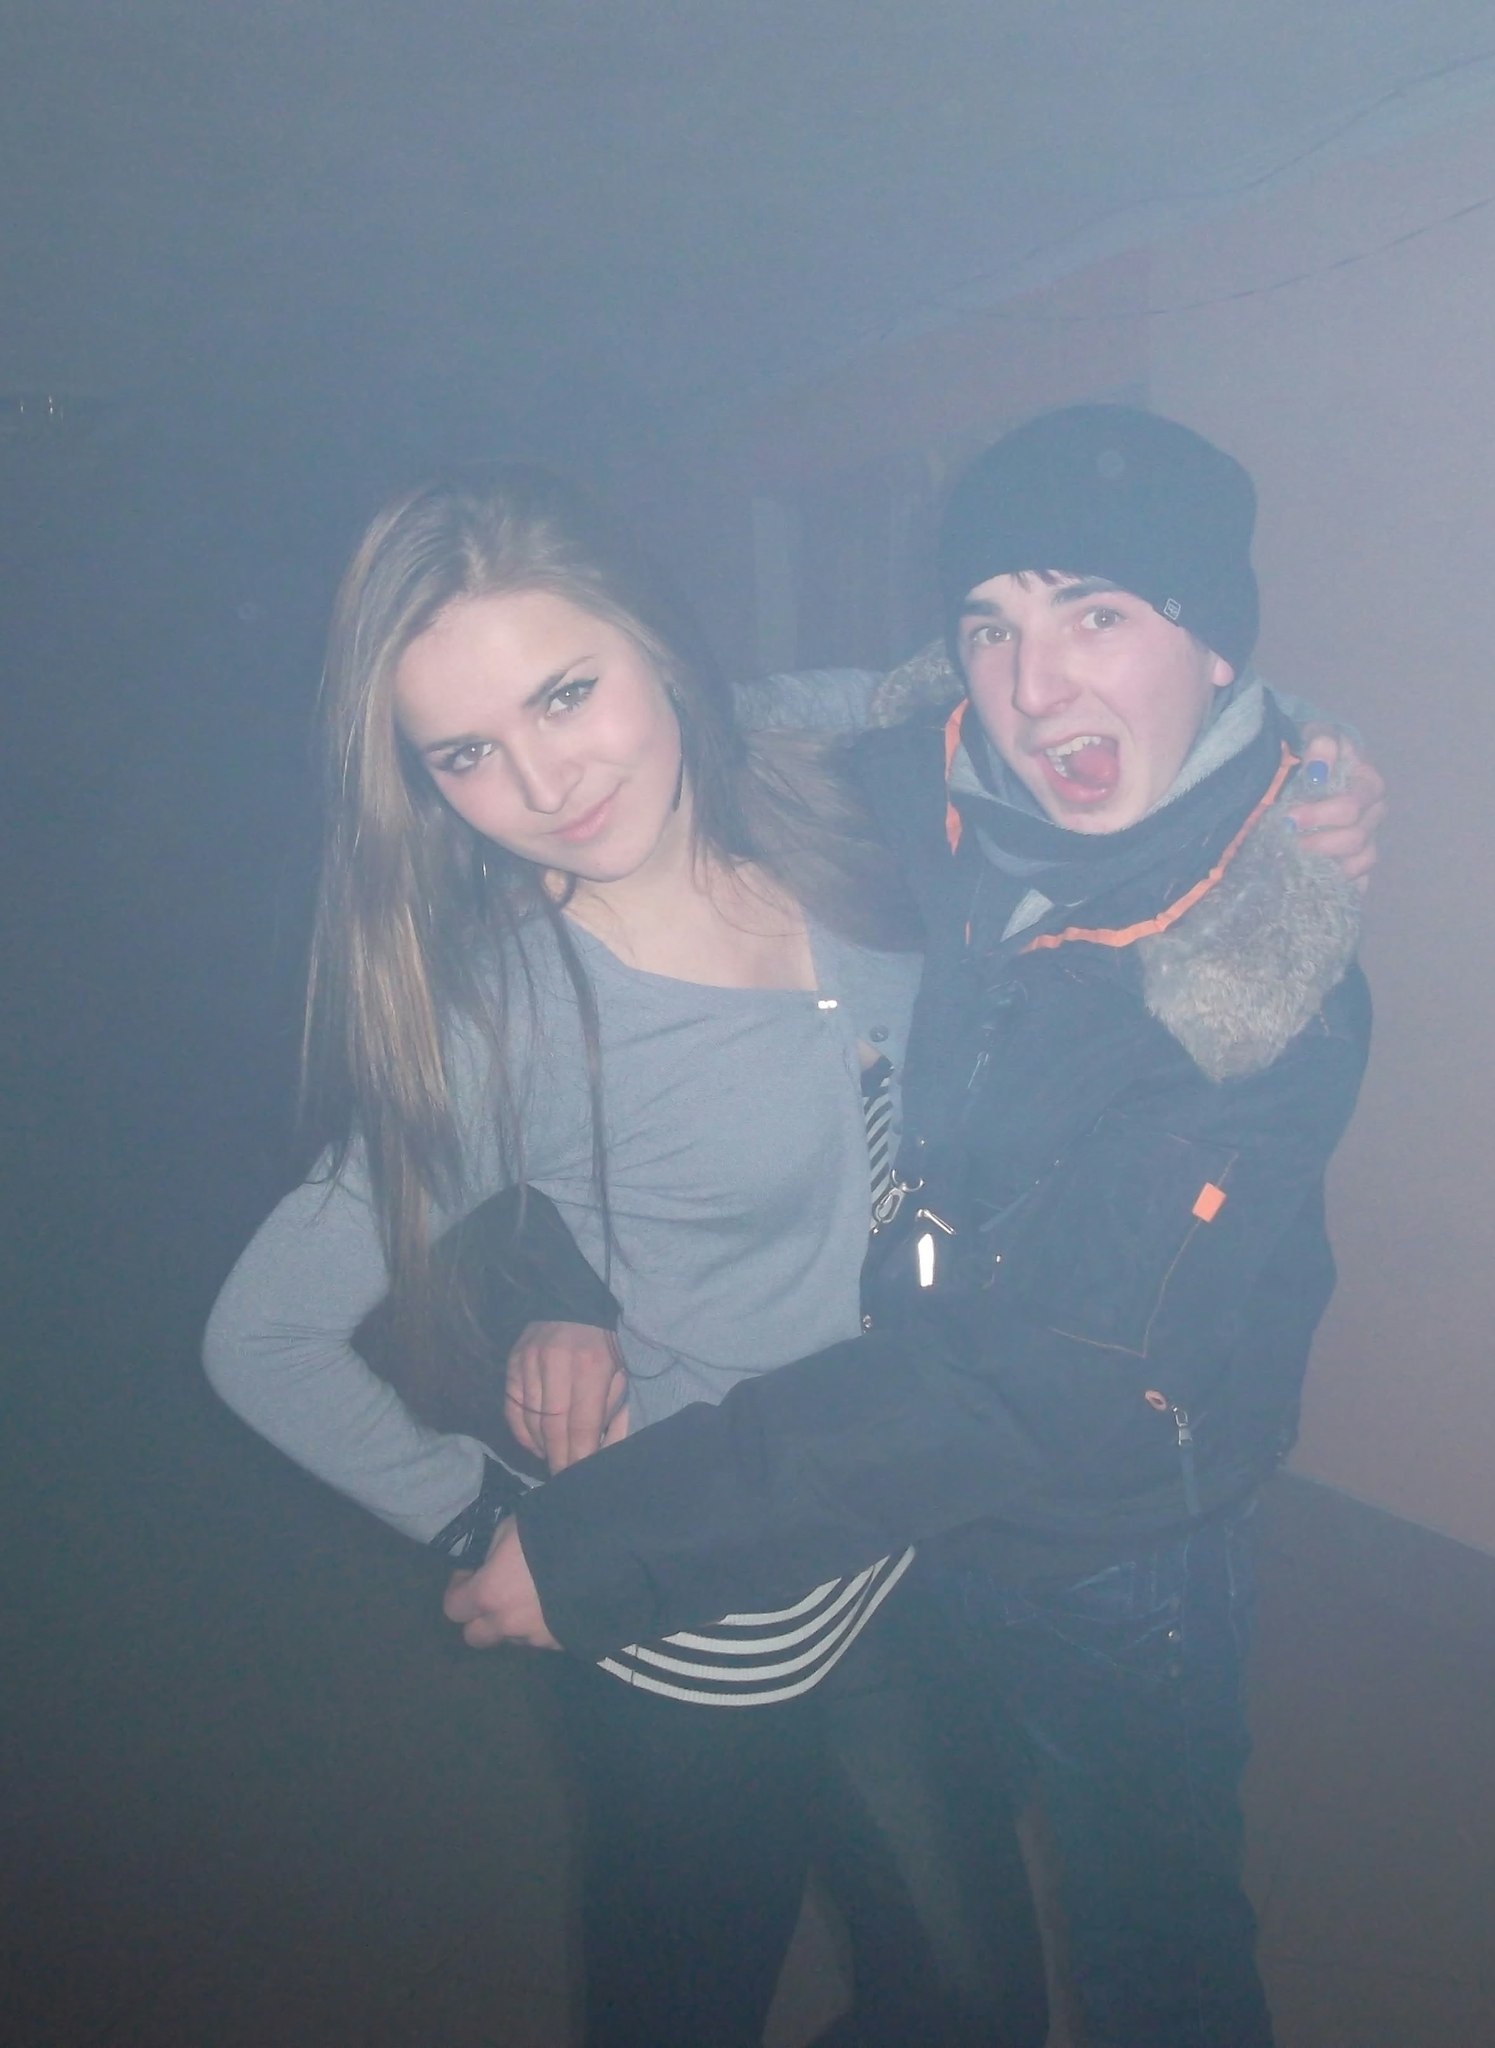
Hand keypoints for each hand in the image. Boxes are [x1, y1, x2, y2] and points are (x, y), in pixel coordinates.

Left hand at [444, 1518, 558, 1649]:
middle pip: (475, 1636)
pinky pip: (543, 1638)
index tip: (471, 1573)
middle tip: (497, 1593)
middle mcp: (507, 1624)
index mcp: (488, 1595)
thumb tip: (490, 1562)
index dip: (458, 1589)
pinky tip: (562, 1601)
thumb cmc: (554, 1533)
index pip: (452, 1608)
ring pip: (512, 1638)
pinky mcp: (565, 1644)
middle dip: (480, 1617)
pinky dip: (545, 1624)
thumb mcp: (513, 1527)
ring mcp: (537, 1639)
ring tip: (537, 1595)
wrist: (611, 1555)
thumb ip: (493, 1550)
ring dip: (514, 1622)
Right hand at [505, 1320, 628, 1473]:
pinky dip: (523, 1432)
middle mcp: (557, 1364)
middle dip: (559, 1458)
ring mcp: (529, 1363)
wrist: (571, 1304)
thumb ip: (612, 1416)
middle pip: (553, 1427)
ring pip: (531, 1421)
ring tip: (553, 1459)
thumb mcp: (619, 1376)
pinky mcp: (512, 1363)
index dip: (579, 1456)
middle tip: (563, 1477)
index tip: (579, 1475)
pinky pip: (512, 1409)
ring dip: (542, 1447)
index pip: (582, 1425)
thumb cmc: (602, 1346)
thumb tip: (600, 1455)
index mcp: (592, 1367)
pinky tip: (536, 1443)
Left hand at [1289, 726, 1386, 889]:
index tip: (1289, 819)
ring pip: (1361, 862)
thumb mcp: (1309, 738)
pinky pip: (1359, 881)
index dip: (1322, 815)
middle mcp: (1373, 813)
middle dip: (1320, 842)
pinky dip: (1339, 881)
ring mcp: (1367, 839)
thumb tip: (1320, 766)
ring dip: (1327, 863)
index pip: (1354, 805)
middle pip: (1356, 838)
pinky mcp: (1356, 863)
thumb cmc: (1303, 754)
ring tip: (1297, 859)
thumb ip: (1320, 742)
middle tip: (1288, 842)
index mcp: (1366, 782)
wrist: (1288, 776)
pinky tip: (1316, 879)